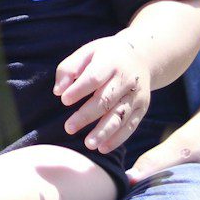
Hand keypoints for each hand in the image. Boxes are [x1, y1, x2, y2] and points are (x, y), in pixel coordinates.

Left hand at [54, 30, 154, 152]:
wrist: (142, 57)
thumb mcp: (87, 52)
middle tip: (68, 128)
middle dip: (87, 115)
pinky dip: (117, 139)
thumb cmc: (106, 56)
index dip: (80, 90)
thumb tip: (58, 91)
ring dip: (104, 132)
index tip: (64, 100)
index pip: (95, 77)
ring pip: (120, 116)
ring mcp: (136, 95)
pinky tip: (102, 148)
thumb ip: (69, 69)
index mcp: (111, 62)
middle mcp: (127, 79)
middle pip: (107, 99)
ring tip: (88, 144)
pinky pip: (130, 126)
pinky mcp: (142, 108)